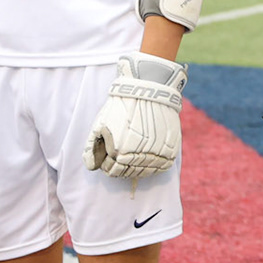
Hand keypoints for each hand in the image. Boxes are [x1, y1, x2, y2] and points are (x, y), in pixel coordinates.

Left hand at [84, 52, 185, 177]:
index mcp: (119, 152)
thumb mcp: (100, 124)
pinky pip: (162, 166)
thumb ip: (92, 148)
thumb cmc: (121, 106)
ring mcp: (157, 153)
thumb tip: (92, 168)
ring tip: (135, 156)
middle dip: (122, 167)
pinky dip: (155, 165)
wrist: (149, 90)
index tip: (110, 157)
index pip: (113, 171)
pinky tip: (149, 157)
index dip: (109, 165)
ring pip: (146, 172)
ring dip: (138, 167)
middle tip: (122, 155)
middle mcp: (139, 156)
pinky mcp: (171, 149)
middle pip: (129, 173)